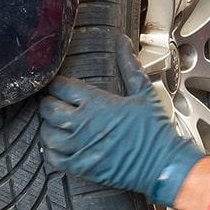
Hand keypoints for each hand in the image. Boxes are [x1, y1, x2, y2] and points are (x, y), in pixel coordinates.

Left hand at [39, 40, 205, 207]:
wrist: (162, 164)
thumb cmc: (154, 131)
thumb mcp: (143, 93)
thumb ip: (129, 66)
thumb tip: (123, 42)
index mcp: (96, 102)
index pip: (61, 86)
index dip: (58, 84)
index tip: (62, 87)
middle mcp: (82, 124)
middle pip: (48, 108)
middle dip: (49, 103)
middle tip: (56, 104)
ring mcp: (79, 147)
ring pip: (47, 133)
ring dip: (49, 127)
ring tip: (57, 125)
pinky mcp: (81, 167)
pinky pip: (53, 158)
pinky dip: (51, 151)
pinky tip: (59, 145)